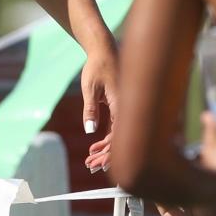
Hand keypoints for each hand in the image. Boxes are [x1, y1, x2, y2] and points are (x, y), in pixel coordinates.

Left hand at [80, 46, 118, 171]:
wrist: (103, 49)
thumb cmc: (97, 66)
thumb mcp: (90, 89)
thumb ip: (90, 110)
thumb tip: (91, 132)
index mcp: (122, 104)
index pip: (119, 136)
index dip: (109, 153)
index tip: (97, 163)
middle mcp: (126, 107)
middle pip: (120, 138)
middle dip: (106, 155)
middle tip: (90, 166)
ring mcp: (124, 106)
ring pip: (118, 133)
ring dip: (106, 148)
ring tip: (91, 159)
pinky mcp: (119, 105)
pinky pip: (116, 126)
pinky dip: (107, 137)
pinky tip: (96, 146)